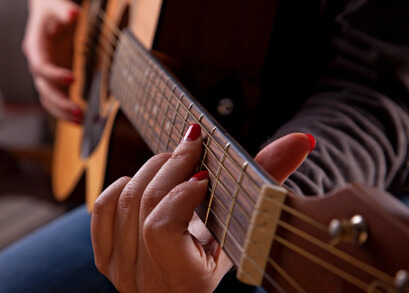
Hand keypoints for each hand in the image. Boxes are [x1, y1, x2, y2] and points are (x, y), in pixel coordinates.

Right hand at [22, 0, 81, 122]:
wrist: (49, 15)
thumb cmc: (52, 10)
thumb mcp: (57, 5)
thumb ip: (64, 10)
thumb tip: (73, 14)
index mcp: (35, 47)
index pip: (40, 66)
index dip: (53, 75)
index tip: (72, 79)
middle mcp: (38, 64)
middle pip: (44, 89)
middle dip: (60, 103)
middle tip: (79, 112)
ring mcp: (46, 75)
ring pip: (48, 99)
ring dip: (63, 113)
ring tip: (81, 122)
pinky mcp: (56, 81)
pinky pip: (57, 100)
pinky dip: (66, 111)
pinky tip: (80, 120)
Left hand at [91, 126, 313, 291]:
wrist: (188, 283)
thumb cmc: (220, 256)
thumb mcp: (242, 231)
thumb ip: (269, 181)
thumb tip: (302, 140)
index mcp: (184, 280)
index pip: (161, 228)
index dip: (181, 192)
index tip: (205, 173)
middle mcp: (145, 280)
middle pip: (143, 205)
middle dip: (171, 164)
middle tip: (192, 146)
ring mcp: (120, 269)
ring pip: (123, 201)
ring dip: (151, 169)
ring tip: (175, 161)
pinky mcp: (106, 256)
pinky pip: (101, 209)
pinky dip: (122, 185)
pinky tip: (143, 182)